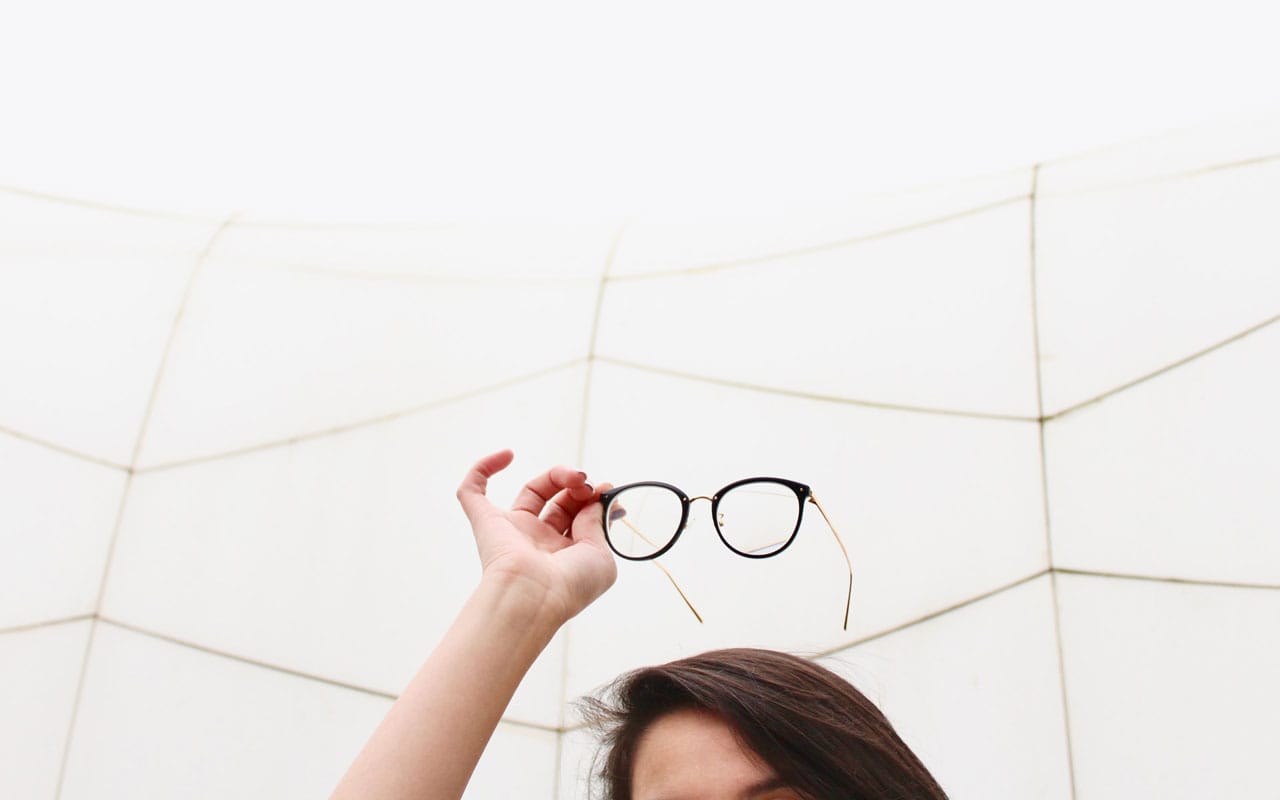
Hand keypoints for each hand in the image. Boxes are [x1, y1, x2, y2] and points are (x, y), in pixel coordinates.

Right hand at [456, 449, 617, 624]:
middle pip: (559, 500)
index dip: (593, 499)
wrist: (535, 597)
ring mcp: (512, 530)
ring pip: (532, 490)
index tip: (606, 490)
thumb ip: (598, 524)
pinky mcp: (485, 522)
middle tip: (588, 484)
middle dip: (578, 486)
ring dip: (556, 474)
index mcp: (564, 554)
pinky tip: (507, 454)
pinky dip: (483, 468)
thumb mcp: (601, 555)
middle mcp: (539, 542)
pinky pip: (472, 492)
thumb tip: (594, 499)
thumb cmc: (570, 585)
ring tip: (573, 476)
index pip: (579, 516)